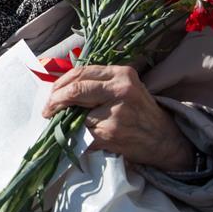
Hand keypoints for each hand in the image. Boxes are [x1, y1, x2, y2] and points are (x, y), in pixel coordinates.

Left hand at [42, 65, 194, 171]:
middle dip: (55, 101)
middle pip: (75, 90)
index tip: (51, 94)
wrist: (165, 139)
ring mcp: (116, 112)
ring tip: (64, 124)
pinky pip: (82, 133)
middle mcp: (120, 89)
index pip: (80, 73)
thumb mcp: (123, 87)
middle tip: (47, 110)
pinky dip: (76, 136)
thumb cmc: (138, 111)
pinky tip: (80, 137)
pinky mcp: (111, 132)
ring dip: (65, 121)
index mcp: (121, 74)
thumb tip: (58, 89)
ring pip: (76, 114)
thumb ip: (97, 83)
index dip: (60, 84)